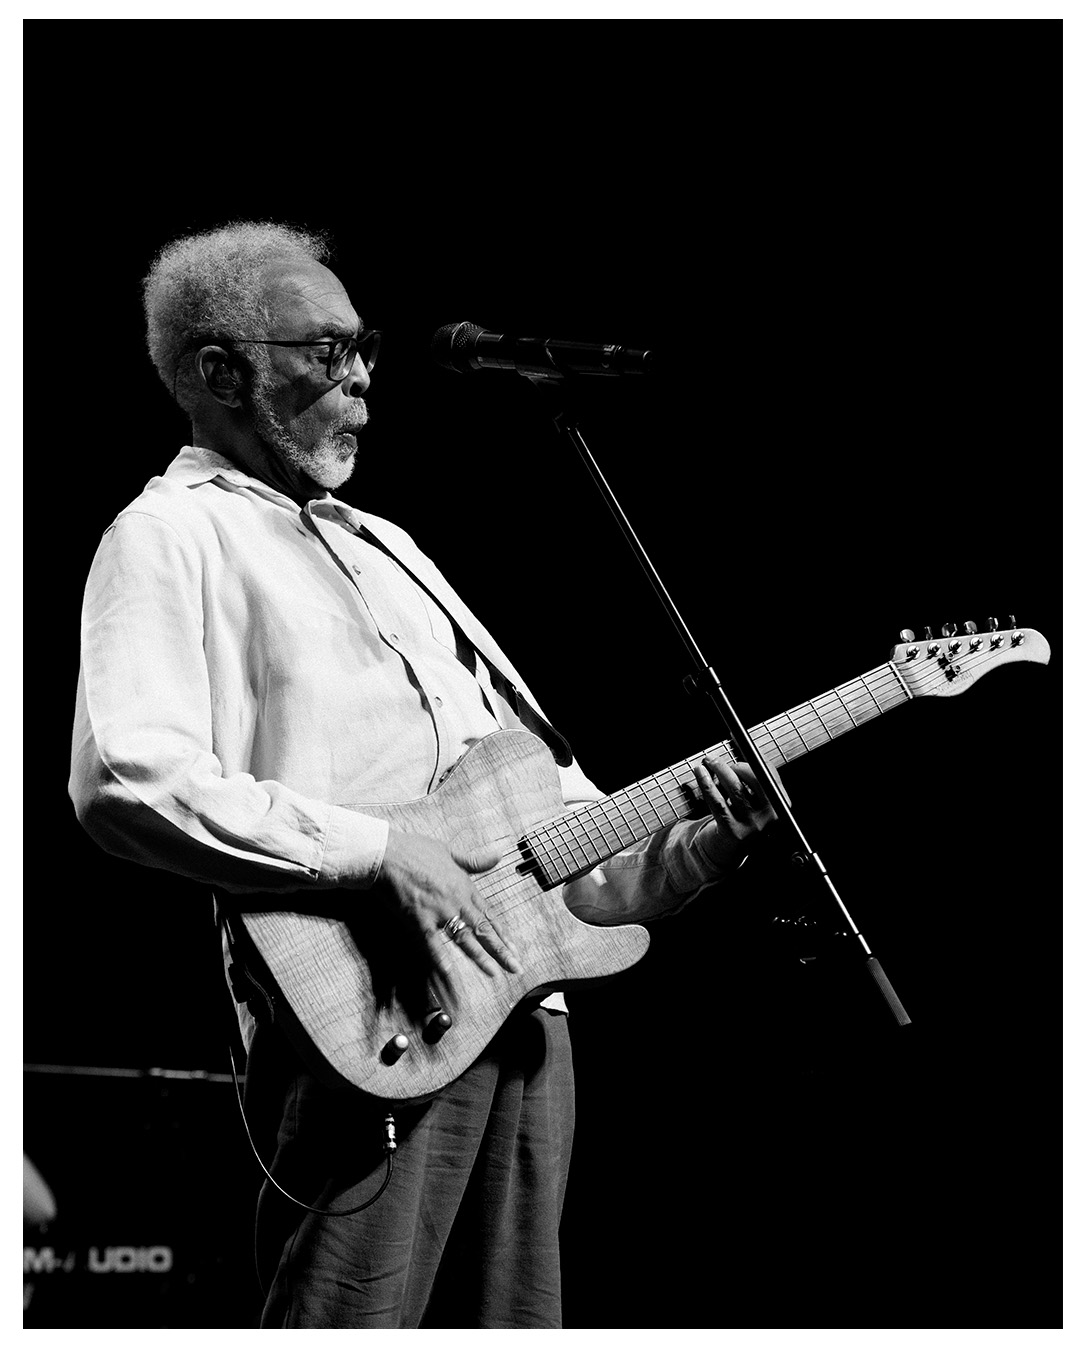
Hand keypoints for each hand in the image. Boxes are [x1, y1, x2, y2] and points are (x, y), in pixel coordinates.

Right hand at [377, 829, 521, 978]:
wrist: (386, 853)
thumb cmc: (415, 850)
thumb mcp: (449, 851)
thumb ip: (474, 860)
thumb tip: (498, 855)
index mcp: (464, 885)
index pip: (488, 914)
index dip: (502, 932)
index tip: (514, 948)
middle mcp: (456, 900)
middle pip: (482, 929)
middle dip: (500, 950)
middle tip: (515, 967)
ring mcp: (438, 910)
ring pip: (464, 937)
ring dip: (480, 957)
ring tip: (494, 973)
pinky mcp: (418, 918)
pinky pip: (432, 942)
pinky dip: (440, 957)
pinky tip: (449, 971)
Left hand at [694, 756, 777, 846]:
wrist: (734, 849)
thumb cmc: (745, 817)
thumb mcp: (760, 802)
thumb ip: (757, 779)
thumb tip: (745, 750)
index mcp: (780, 806)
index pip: (770, 776)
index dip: (754, 761)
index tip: (741, 752)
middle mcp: (769, 817)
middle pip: (752, 780)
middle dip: (733, 764)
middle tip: (717, 759)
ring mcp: (751, 825)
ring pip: (734, 789)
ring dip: (719, 770)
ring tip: (708, 762)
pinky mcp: (732, 831)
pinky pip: (718, 802)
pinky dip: (707, 784)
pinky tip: (700, 773)